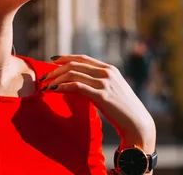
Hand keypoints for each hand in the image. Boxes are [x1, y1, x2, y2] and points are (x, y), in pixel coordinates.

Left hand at [41, 55, 156, 151]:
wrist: (138, 124)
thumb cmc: (124, 111)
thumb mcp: (113, 91)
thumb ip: (100, 84)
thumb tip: (82, 84)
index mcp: (110, 69)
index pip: (83, 58)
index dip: (66, 57)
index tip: (52, 61)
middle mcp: (107, 72)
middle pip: (75, 64)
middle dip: (56, 69)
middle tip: (44, 77)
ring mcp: (105, 83)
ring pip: (74, 74)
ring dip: (56, 78)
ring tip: (46, 85)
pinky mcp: (102, 95)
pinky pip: (77, 87)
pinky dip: (63, 87)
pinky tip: (54, 90)